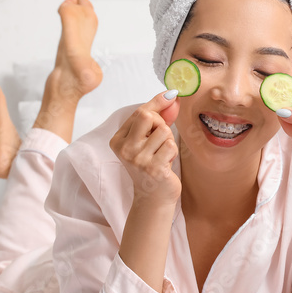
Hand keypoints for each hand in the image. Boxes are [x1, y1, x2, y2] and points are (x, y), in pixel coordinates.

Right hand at [109, 91, 181, 205]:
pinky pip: (171, 146)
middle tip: (161, 138)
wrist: (153, 197)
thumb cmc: (151, 165)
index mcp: (118, 140)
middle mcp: (125, 149)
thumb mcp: (148, 140)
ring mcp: (138, 160)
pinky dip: (173, 152)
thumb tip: (171, 96)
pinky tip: (166, 162)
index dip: (157, 103)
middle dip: (161, 122)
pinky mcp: (154, 168)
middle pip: (148, 116)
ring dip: (169, 140)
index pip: (139, 112)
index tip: (171, 95)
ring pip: (163, 131)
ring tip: (162, 154)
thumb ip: (157, 117)